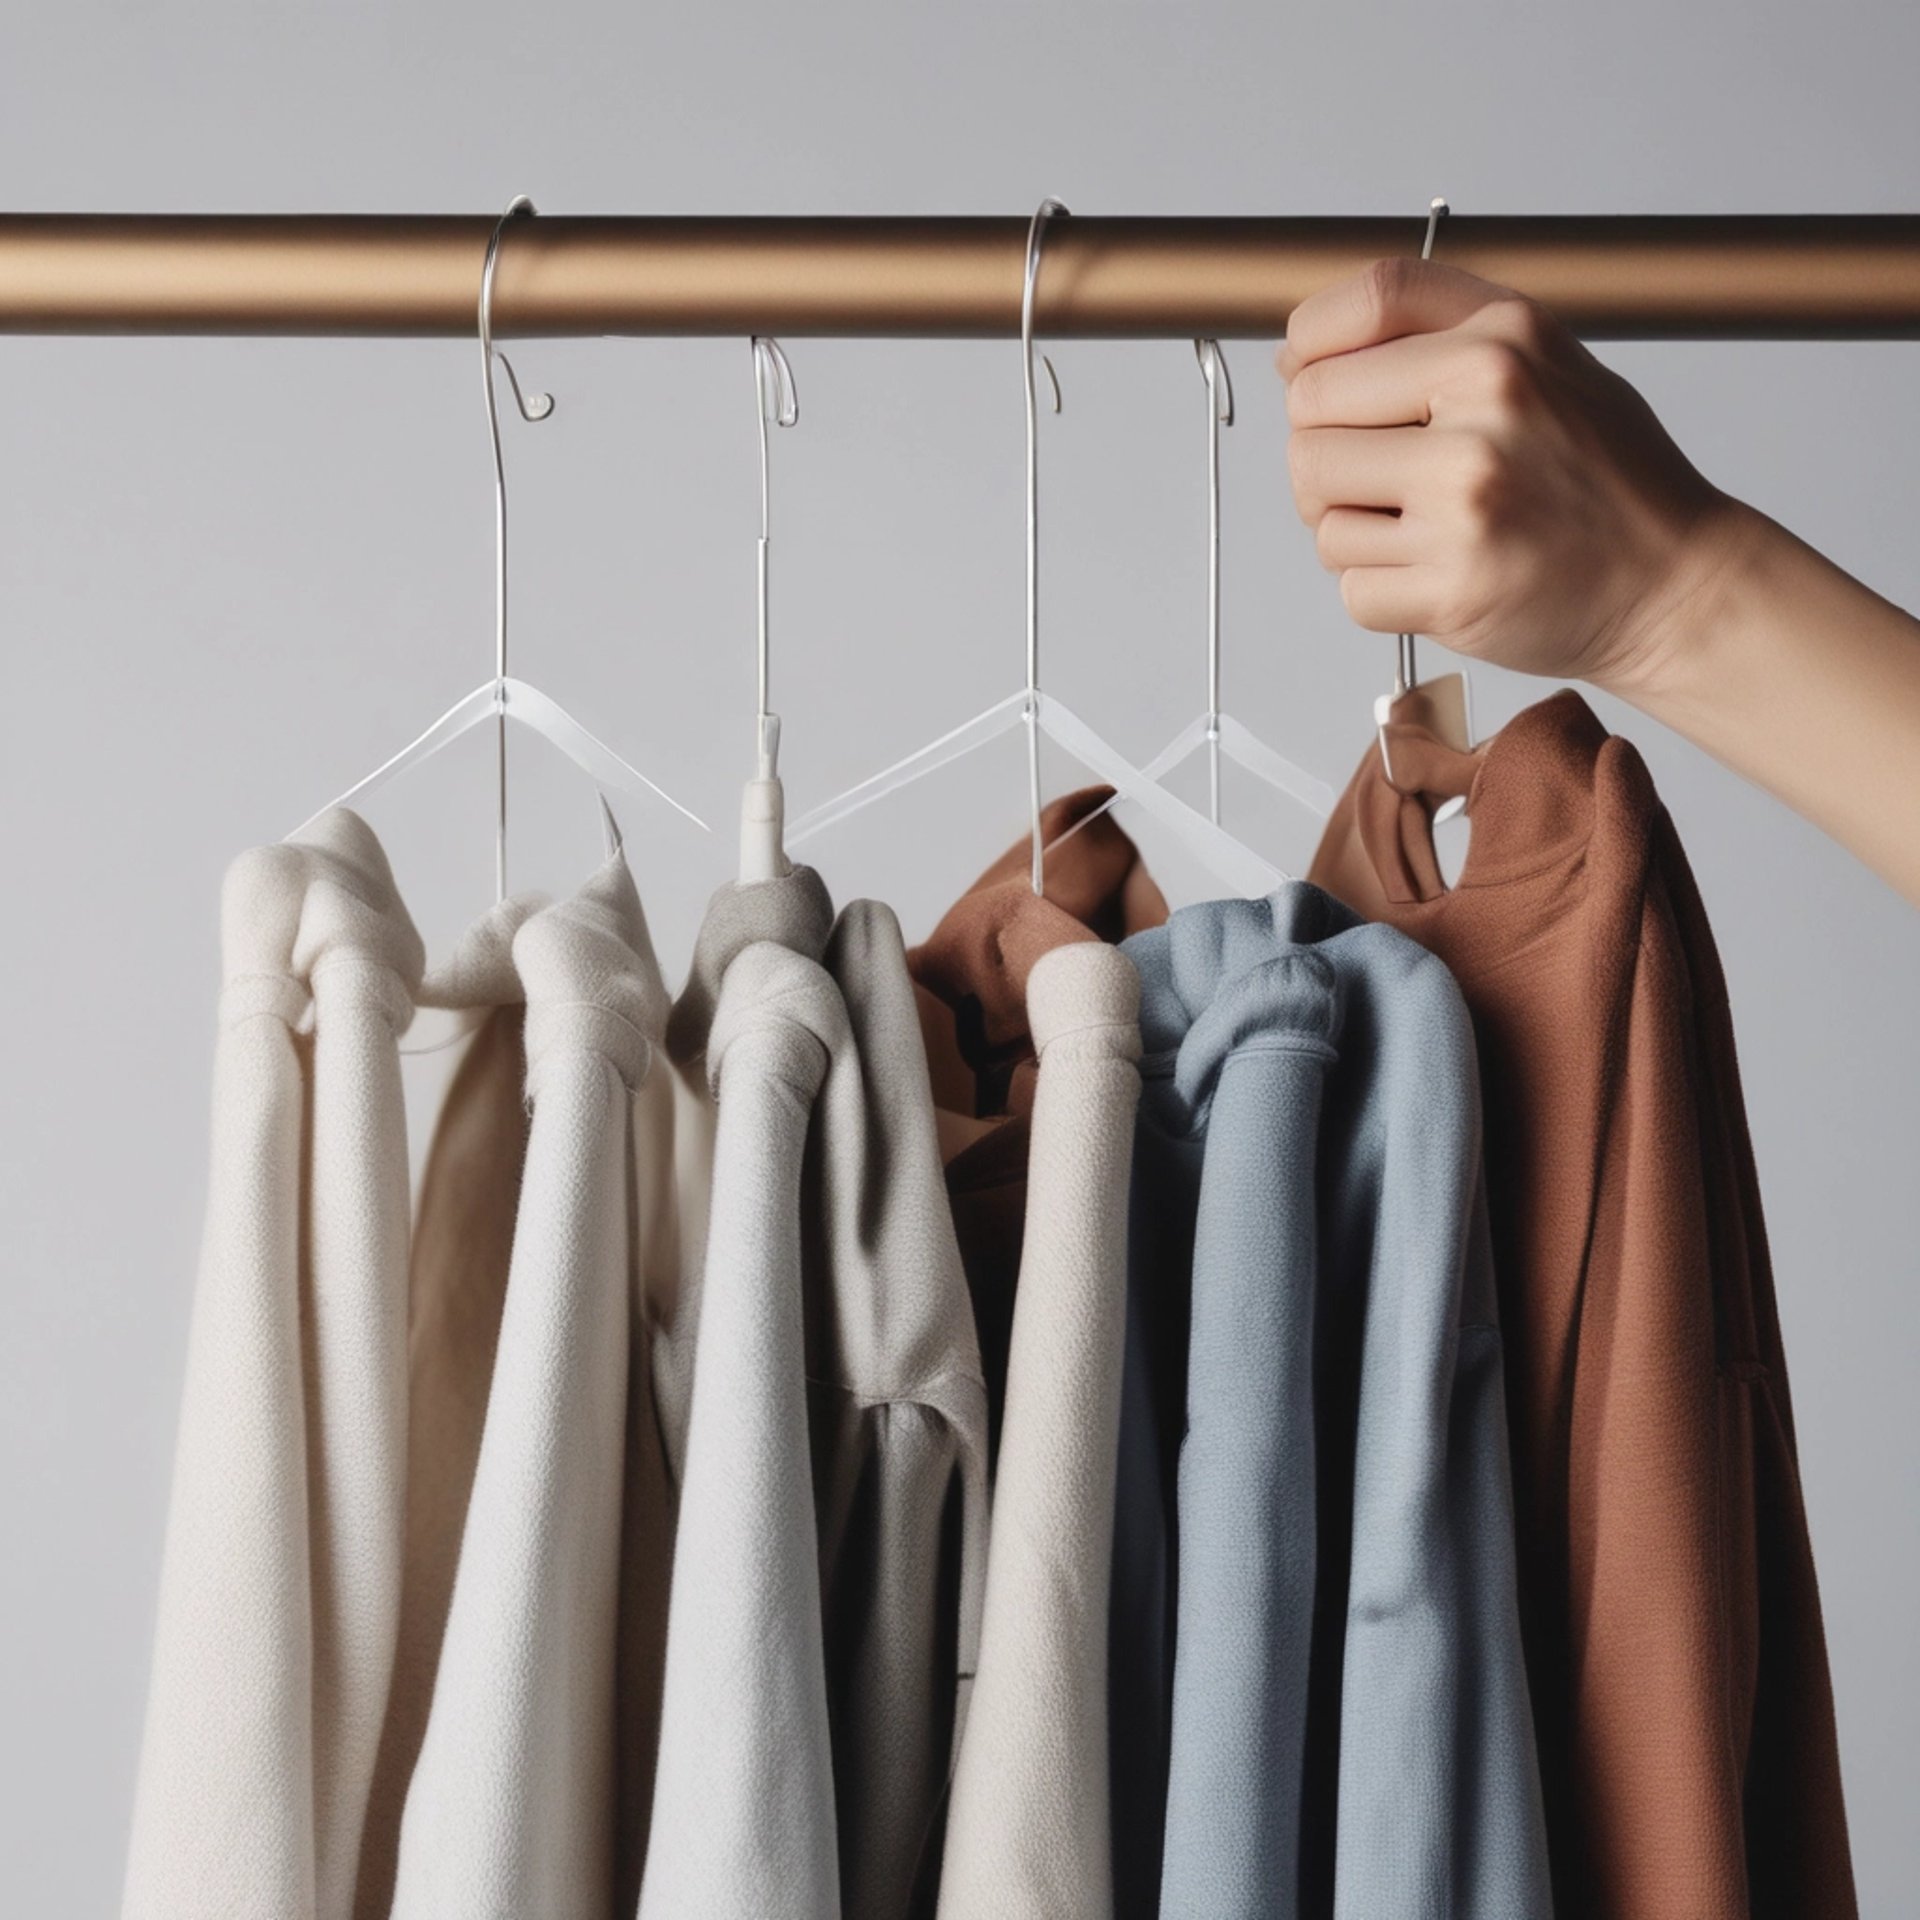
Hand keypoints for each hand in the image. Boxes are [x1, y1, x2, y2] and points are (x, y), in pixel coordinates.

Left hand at [1278, 258, 1746, 694]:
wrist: (1670, 584)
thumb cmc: (1606, 479)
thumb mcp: (1544, 361)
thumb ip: (1432, 336)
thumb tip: (1297, 360)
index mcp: (1504, 341)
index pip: (1361, 307)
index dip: (1310, 342)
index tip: (1304, 372)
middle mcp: (1485, 410)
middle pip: (1311, 418)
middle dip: (1327, 452)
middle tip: (1379, 478)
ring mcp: (1465, 504)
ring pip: (1320, 510)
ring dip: (1352, 528)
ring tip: (1421, 530)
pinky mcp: (1451, 588)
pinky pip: (1351, 586)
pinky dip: (1380, 589)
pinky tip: (1434, 573)